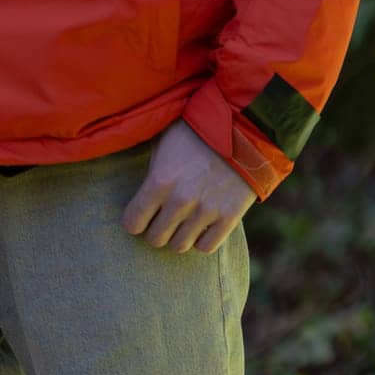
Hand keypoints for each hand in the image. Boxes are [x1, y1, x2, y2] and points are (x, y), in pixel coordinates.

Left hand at [120, 119, 256, 253]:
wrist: (241, 127)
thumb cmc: (196, 130)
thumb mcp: (164, 141)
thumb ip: (151, 168)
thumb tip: (140, 189)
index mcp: (159, 180)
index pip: (133, 222)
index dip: (134, 220)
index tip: (140, 215)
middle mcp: (180, 200)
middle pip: (155, 238)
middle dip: (155, 229)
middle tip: (162, 218)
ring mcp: (206, 211)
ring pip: (179, 246)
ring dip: (178, 235)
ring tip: (182, 221)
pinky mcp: (229, 217)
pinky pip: (206, 247)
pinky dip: (201, 239)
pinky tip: (201, 224)